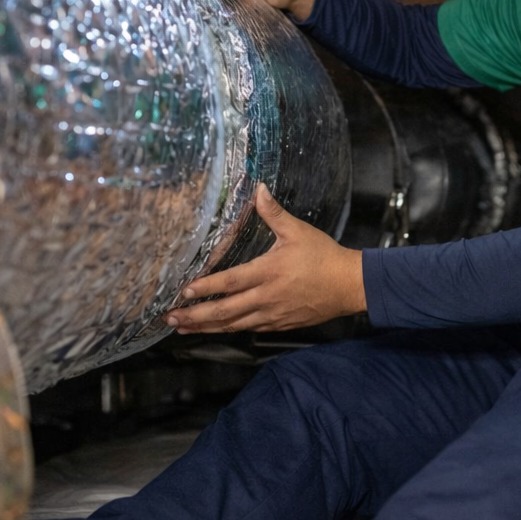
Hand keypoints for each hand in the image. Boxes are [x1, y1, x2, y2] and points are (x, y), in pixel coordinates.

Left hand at [166, 184, 364, 332]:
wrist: (349, 285)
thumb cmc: (324, 257)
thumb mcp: (298, 231)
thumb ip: (274, 213)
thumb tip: (258, 189)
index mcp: (269, 272)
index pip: (231, 282)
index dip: (206, 288)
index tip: (184, 292)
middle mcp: (267, 297)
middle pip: (226, 311)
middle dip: (196, 316)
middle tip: (171, 318)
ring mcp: (273, 314)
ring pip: (234, 325)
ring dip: (207, 327)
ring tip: (184, 329)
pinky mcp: (280, 324)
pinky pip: (249, 329)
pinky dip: (229, 330)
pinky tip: (216, 329)